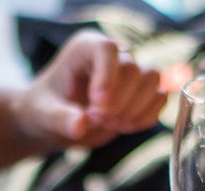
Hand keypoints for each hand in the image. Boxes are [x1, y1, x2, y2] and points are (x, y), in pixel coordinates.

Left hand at [18, 30, 165, 148]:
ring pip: (152, 80)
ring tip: (111, 125)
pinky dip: (145, 117)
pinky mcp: (142, 92)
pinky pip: (159, 98)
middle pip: (133, 69)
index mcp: (85, 48)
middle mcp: (112, 55)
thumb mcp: (44, 115)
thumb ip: (61, 119)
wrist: (56, 121)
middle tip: (97, 121)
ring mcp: (131, 72)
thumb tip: (80, 126)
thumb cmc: (45, 110)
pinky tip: (124, 128)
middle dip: (119, 102)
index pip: (108, 49)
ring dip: (135, 109)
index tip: (97, 106)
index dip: (108, 77)